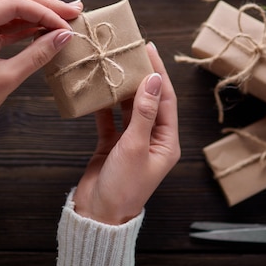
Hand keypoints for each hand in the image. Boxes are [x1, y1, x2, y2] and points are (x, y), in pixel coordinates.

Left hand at [0, 0, 82, 138]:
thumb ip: (37, 54)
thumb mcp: (7, 78)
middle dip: (44, 4)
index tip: (67, 26)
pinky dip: (24, 25)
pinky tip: (44, 29)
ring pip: (8, 7)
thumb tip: (64, 36)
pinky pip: (2, 22)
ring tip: (63, 17)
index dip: (45, 12)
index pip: (14, 4)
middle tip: (73, 10)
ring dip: (36, 12)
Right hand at [73, 43, 180, 224]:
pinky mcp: (113, 145)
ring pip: (130, 108)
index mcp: (166, 142)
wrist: (98, 215)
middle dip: (141, 76)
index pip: (165, 99)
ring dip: (123, 88)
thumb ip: (143, 112)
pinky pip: (111, 120)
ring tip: (115, 65)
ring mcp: (132, 142)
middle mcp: (152, 139)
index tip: (149, 50)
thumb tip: (153, 80)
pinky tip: (99, 91)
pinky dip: (105, 106)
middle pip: (149, 100)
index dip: (158, 73)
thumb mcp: (135, 147)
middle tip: (131, 51)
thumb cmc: (122, 187)